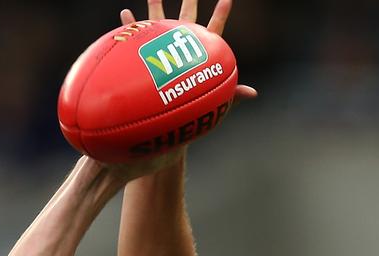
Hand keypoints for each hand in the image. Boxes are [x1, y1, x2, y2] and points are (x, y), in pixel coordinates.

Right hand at [120, 0, 256, 102]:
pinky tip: (126, 13)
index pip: (214, 28)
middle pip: (188, 16)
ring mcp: (164, 49)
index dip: (221, 13)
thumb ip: (235, 94)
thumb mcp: (218, 101)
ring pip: (160, 22)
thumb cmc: (197, 112)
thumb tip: (253, 93)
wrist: (172, 121)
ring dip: (156, 5)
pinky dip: (131, 27)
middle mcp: (183, 46)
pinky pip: (136, 39)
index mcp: (201, 52)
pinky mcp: (145, 58)